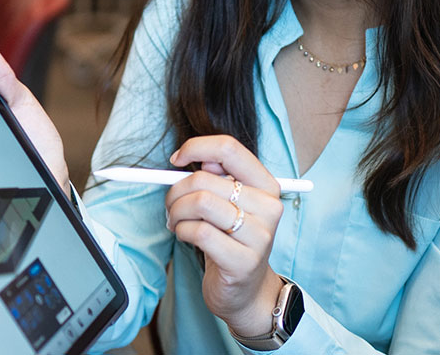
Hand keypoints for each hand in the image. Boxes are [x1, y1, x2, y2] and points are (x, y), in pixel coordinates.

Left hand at [164, 135, 285, 336]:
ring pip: (200, 203)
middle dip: (175, 191)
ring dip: (176, 212)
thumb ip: (216, 177)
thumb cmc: (230, 239)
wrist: (245, 291)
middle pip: (204, 179)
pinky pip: (198, 232)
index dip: (195, 148)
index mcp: (266, 185)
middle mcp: (269, 207)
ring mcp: (259, 235)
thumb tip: (192, 157)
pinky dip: (181, 230)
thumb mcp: (228, 203)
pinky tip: (185, 236)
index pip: (229, 148)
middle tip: (170, 205)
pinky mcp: (243, 261)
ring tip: (176, 222)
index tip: (176, 161)